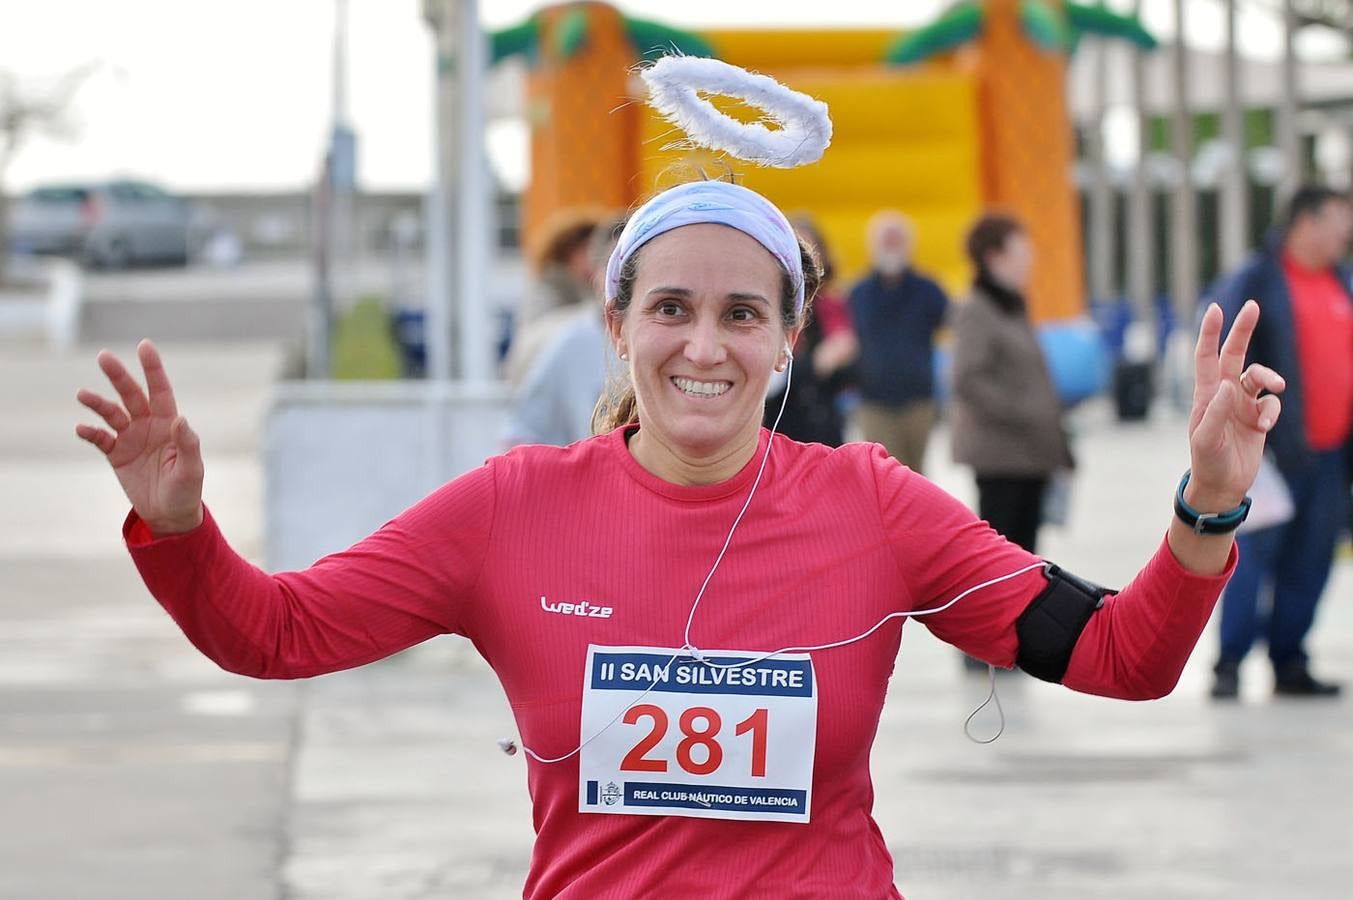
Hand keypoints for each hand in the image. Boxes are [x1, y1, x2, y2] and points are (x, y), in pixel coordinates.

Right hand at [75, 340, 203, 535]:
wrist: (169, 515)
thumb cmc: (186, 490)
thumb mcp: (191, 469)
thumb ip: (187, 444)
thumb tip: (180, 419)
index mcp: (169, 424)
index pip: (160, 390)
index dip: (153, 369)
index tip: (144, 346)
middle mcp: (149, 425)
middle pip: (131, 395)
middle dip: (119, 376)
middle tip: (103, 357)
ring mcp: (131, 438)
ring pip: (112, 413)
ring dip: (98, 403)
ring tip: (83, 394)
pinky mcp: (116, 455)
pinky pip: (100, 439)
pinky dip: (90, 433)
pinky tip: (81, 429)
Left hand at [1187, 301, 1284, 510]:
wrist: (1222, 485)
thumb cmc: (1207, 461)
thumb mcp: (1206, 439)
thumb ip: (1215, 412)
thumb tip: (1228, 385)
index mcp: (1206, 394)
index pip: (1206, 357)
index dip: (1210, 333)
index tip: (1216, 309)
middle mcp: (1224, 394)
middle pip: (1234, 354)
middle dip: (1242, 330)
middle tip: (1252, 306)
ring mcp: (1242, 404)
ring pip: (1259, 377)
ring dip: (1270, 377)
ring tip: (1278, 386)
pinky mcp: (1258, 417)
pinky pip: (1271, 404)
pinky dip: (1273, 411)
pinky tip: (1265, 426)